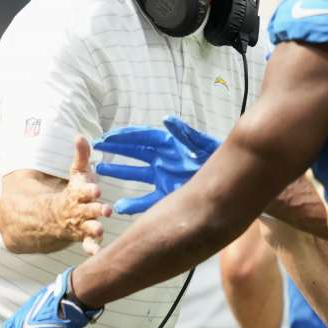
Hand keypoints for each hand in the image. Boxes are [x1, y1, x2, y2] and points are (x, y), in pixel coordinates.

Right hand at [65, 135, 111, 254]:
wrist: (57, 215)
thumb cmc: (75, 191)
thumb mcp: (77, 172)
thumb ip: (81, 155)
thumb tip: (80, 135)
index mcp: (78, 193)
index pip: (83, 190)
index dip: (89, 190)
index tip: (96, 189)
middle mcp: (79, 210)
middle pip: (87, 210)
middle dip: (96, 210)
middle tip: (106, 210)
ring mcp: (81, 225)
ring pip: (87, 228)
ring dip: (94, 230)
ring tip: (100, 231)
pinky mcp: (85, 237)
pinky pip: (87, 245)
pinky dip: (91, 250)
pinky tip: (98, 255)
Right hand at [93, 116, 219, 214]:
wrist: (231, 181)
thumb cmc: (216, 157)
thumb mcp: (202, 144)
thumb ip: (185, 133)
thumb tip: (168, 120)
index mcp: (169, 145)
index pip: (142, 137)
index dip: (124, 136)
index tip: (106, 137)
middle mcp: (163, 159)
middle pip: (135, 153)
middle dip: (117, 150)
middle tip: (97, 149)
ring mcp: (164, 176)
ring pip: (136, 175)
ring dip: (120, 172)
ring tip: (100, 171)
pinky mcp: (169, 193)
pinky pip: (148, 199)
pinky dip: (135, 204)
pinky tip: (120, 208)